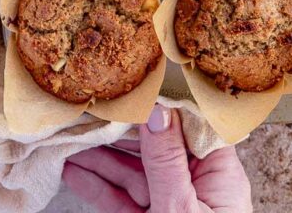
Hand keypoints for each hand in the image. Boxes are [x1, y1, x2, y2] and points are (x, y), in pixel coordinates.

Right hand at [63, 105, 252, 212]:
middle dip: (121, 131)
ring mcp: (173, 206)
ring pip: (134, 173)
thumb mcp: (181, 207)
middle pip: (156, 147)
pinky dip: (99, 187)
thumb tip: (157, 111)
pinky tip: (76, 171)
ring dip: (101, 158)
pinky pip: (124, 200)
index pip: (190, 126)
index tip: (131, 91)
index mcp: (219, 173)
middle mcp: (198, 185)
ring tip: (72, 138)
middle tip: (90, 113)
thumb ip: (167, 161)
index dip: (159, 106)